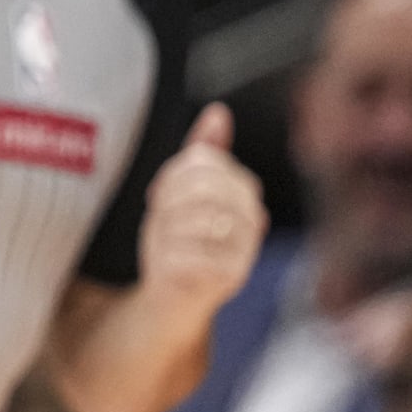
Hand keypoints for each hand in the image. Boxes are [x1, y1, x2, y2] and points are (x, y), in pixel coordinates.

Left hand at [136, 104, 265, 323]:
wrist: (174, 299)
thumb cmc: (181, 239)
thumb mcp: (186, 191)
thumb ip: (205, 153)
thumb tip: (218, 113)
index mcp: (245, 197)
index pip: (209, 163)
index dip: (176, 173)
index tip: (162, 191)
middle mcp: (252, 224)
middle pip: (203, 189)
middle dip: (170, 199)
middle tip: (160, 214)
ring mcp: (244, 252)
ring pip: (195, 220)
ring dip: (167, 227)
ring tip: (164, 238)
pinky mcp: (228, 281)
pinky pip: (190, 254)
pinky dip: (168, 255)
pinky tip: (166, 262)